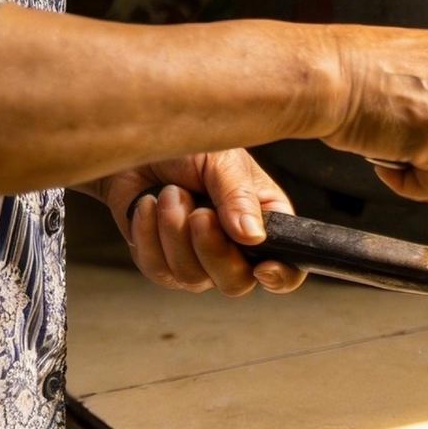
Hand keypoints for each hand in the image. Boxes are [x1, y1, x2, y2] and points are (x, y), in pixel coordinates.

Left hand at [96, 151, 306, 296]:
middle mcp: (235, 248)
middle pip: (235, 282)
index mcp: (265, 221)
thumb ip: (239, 197)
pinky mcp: (161, 263)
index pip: (288, 266)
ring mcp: (198, 260)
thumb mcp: (223, 160)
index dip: (281, 276)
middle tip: (200, 214)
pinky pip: (157, 270)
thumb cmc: (189, 146)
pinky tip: (148, 205)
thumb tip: (254, 237)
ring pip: (191, 277)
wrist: (139, 146)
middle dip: (213, 249)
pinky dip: (149, 234)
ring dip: (175, 231)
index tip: (262, 268)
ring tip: (170, 193)